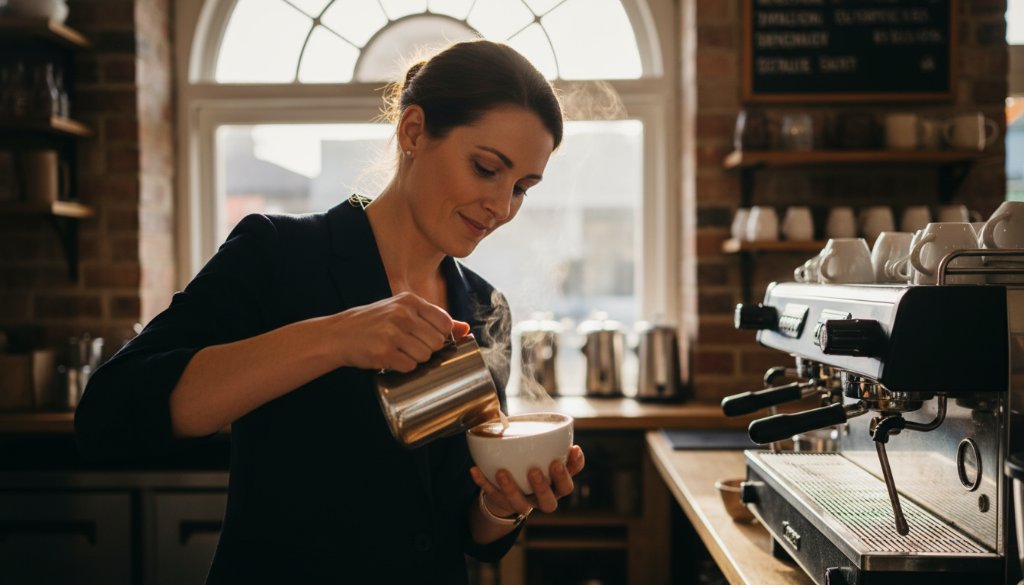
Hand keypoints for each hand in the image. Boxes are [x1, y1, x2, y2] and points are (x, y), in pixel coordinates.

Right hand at [331, 291, 469, 371]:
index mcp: (409, 300)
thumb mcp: (402, 311)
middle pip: (437, 342)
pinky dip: (403, 367)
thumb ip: (433, 318)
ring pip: (425, 356)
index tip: (428, 339)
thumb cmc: (373, 323)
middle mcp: (402, 314)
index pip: (444, 322)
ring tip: (399, 352)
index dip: (441, 335)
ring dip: (415, 360)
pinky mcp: (383, 352)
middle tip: (409, 347)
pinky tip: (390, 359)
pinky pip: (409, 366)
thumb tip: (466, 329)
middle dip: (427, 350)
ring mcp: (392, 333)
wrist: (337, 335)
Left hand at [470, 445, 585, 516]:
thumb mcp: (544, 456)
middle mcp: (542, 499)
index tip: (573, 449)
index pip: (569, 482)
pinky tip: (474, 469)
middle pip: (549, 501)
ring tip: (502, 472)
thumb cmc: (533, 465)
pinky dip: (483, 482)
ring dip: (511, 488)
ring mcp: (523, 504)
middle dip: (543, 487)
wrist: (511, 491)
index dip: (574, 468)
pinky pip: (491, 495)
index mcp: (555, 487)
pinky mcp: (503, 503)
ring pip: (520, 504)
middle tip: (535, 470)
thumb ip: (548, 443)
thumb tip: (547, 420)